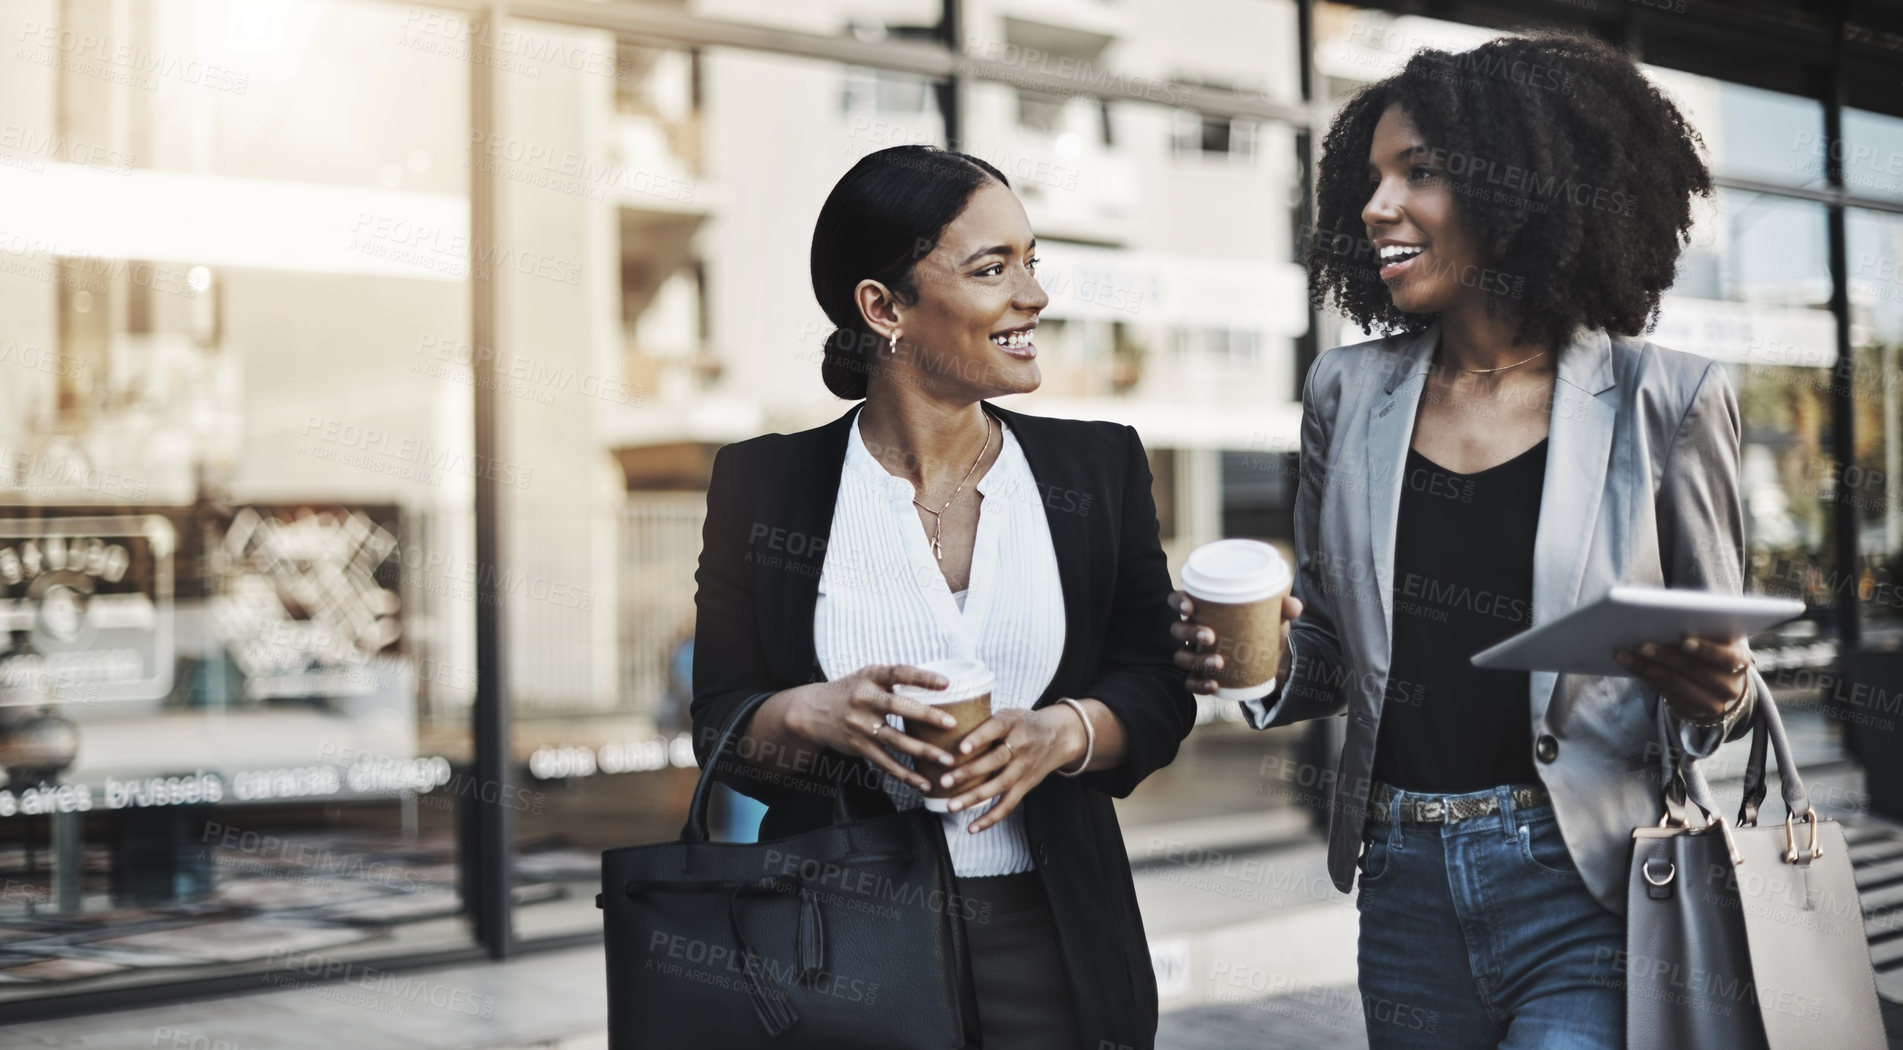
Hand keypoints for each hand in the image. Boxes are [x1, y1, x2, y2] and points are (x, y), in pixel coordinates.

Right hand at [779, 664, 958, 793]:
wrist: (813, 711)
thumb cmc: (850, 691)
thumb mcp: (868, 676)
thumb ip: (894, 679)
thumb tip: (935, 684)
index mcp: (870, 677)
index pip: (898, 673)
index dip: (922, 677)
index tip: (946, 683)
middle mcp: (865, 700)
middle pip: (899, 707)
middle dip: (927, 716)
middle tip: (952, 724)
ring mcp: (861, 725)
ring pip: (896, 740)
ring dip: (923, 751)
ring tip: (947, 760)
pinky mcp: (859, 746)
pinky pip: (885, 762)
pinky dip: (905, 774)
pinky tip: (923, 782)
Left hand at [936, 707, 1084, 832]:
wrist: (1059, 736)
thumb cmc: (1023, 723)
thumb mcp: (1007, 714)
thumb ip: (983, 723)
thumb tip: (944, 730)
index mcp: (1012, 723)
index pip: (995, 729)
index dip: (978, 738)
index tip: (961, 748)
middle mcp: (1020, 746)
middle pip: (995, 761)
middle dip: (969, 772)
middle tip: (945, 781)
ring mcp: (1023, 768)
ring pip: (999, 786)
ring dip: (974, 798)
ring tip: (951, 806)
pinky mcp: (1025, 786)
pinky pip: (1008, 805)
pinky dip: (990, 818)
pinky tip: (972, 828)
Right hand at [1169, 590, 1302, 695]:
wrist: (1271, 661)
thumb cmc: (1263, 630)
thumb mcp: (1275, 619)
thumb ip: (1284, 610)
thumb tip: (1293, 605)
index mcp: (1204, 611)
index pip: (1179, 601)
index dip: (1178, 601)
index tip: (1190, 606)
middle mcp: (1193, 632)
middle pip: (1178, 629)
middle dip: (1190, 632)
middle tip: (1211, 636)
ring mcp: (1195, 655)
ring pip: (1181, 657)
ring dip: (1196, 660)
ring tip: (1219, 662)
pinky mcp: (1201, 676)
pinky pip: (1190, 683)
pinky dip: (1200, 684)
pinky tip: (1214, 685)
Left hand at [1616, 636, 1749, 723]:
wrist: (1719, 685)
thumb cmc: (1712, 652)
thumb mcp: (1715, 641)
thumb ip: (1700, 630)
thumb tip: (1663, 616)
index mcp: (1739, 660)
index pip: (1726, 657)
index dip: (1706, 649)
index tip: (1684, 641)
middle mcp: (1729, 685)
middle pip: (1694, 670)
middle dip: (1665, 656)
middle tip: (1640, 644)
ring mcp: (1712, 702)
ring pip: (1675, 683)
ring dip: (1646, 667)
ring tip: (1624, 655)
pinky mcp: (1691, 711)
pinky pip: (1664, 692)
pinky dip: (1645, 676)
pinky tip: (1629, 665)